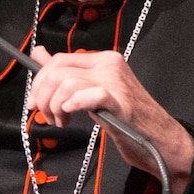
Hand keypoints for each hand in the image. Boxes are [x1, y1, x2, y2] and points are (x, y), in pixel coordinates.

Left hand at [27, 46, 193, 193]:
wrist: (159, 139)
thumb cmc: (125, 118)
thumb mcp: (91, 92)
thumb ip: (66, 73)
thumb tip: (38, 54)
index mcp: (103, 60)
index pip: (59, 60)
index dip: (40, 81)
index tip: (34, 102)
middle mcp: (109, 65)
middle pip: (58, 70)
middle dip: (42, 96)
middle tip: (46, 115)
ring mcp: (116, 82)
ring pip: (67, 83)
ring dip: (55, 107)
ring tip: (62, 121)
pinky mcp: (121, 102)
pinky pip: (89, 95)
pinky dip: (73, 104)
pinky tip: (72, 114)